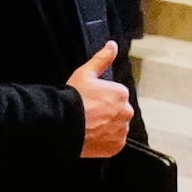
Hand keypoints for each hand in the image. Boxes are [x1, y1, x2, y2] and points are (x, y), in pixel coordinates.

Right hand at [71, 43, 134, 157]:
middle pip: (118, 112)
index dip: (101, 99)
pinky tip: (92, 136)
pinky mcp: (117, 146)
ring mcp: (122, 130)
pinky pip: (114, 142)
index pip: (116, 96)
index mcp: (121, 93)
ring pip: (116, 127)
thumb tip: (112, 46)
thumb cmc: (73, 99)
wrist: (65, 125)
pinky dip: (105, 140)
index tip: (90, 102)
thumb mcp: (85, 73)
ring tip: (89, 126)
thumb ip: (101, 59)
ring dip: (106, 127)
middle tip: (89, 115)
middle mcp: (126, 112)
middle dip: (106, 113)